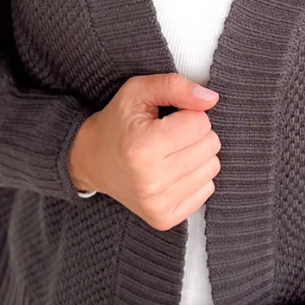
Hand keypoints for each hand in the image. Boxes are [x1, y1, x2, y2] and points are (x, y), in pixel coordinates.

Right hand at [67, 73, 220, 228]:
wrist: (92, 161)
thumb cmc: (118, 123)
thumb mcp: (138, 91)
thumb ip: (174, 86)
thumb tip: (211, 99)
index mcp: (142, 146)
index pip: (200, 122)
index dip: (187, 114)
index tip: (168, 119)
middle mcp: (150, 180)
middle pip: (210, 145)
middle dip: (195, 134)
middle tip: (169, 135)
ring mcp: (157, 203)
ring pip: (212, 168)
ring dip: (197, 155)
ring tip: (170, 153)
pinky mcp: (164, 218)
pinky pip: (207, 190)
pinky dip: (194, 177)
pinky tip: (172, 172)